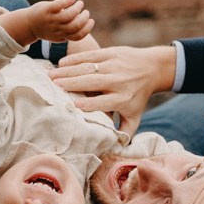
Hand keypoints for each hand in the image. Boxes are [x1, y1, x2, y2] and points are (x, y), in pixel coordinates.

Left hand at [25, 0, 94, 42]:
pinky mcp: (47, 10)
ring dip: (77, 8)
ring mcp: (51, 20)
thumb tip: (85, 21)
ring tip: (80, 3)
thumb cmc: (46, 27)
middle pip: (75, 26)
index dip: (87, 29)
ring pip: (69, 15)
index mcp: (61, 37)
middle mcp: (56, 29)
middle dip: (84, 18)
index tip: (91, 21)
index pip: (77, 36)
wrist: (27, 24)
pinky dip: (67, 1)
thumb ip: (69, 30)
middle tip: (86, 12)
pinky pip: (58, 5)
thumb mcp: (57, 33)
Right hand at [48, 45, 175, 134]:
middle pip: (94, 82)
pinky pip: (92, 55)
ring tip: (51, 75)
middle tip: (54, 86)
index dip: (90, 104)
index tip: (74, 106)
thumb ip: (124, 132)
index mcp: (123, 98)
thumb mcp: (135, 115)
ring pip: (89, 67)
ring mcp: (115, 65)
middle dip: (73, 83)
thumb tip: (113, 150)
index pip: (105, 102)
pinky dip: (76, 59)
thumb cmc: (138, 95)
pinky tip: (62, 63)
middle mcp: (119, 81)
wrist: (153, 68)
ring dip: (69, 70)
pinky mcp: (111, 53)